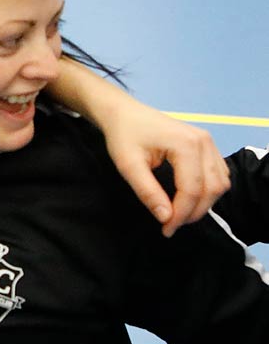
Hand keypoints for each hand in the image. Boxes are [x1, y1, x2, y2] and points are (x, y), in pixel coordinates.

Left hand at [101, 106, 230, 235]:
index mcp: (187, 145)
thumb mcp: (128, 166)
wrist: (125, 114)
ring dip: (203, 203)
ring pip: (220, 183)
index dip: (181, 214)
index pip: (192, 189)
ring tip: (179, 215)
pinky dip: (208, 191)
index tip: (167, 229)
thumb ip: (148, 192)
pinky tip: (189, 199)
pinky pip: (218, 174)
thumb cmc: (124, 136)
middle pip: (212, 188)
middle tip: (171, 225)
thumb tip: (166, 217)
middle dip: (194, 212)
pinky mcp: (207, 145)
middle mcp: (204, 142)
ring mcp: (209, 142)